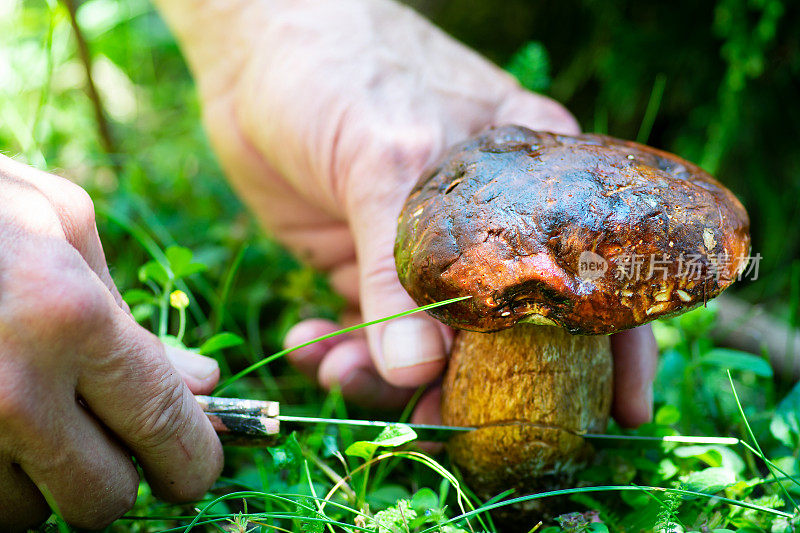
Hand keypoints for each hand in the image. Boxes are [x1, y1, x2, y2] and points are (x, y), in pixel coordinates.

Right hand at [0, 156, 221, 530]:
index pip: (164, 426)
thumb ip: (133, 318)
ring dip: (44, 479)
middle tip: (110, 437)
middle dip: (118, 474)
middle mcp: (9, 389)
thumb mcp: (63, 229)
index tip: (196, 469)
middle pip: (102, 498)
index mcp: (69, 320)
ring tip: (30, 411)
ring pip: (32, 513)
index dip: (194, 462)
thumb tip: (200, 386)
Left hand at [157, 0, 656, 426]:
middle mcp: (484, 232)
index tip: (610, 417)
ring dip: (384, 377)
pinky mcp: (364, 269)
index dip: (607, 353)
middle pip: (502, 337)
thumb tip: (420, 373)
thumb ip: (398, 271)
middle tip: (425, 419)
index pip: (587, 279)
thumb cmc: (341, 69)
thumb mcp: (382, 158)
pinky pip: (366, 335)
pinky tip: (309, 344)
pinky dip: (339, 354)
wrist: (256, 49)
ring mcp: (422, 258)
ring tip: (337, 371)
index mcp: (525, 188)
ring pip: (427, 348)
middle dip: (466, 389)